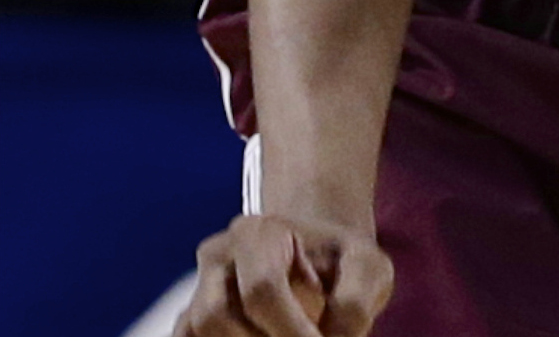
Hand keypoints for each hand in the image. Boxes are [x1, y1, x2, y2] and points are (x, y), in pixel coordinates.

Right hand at [181, 213, 391, 335]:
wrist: (317, 259)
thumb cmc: (342, 262)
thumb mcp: (368, 268)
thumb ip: (355, 302)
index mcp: (258, 233)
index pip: (261, 290)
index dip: (291, 330)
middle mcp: (217, 257)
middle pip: (214, 317)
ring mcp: (198, 289)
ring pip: (195, 331)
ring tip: (285, 334)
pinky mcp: (190, 319)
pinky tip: (259, 336)